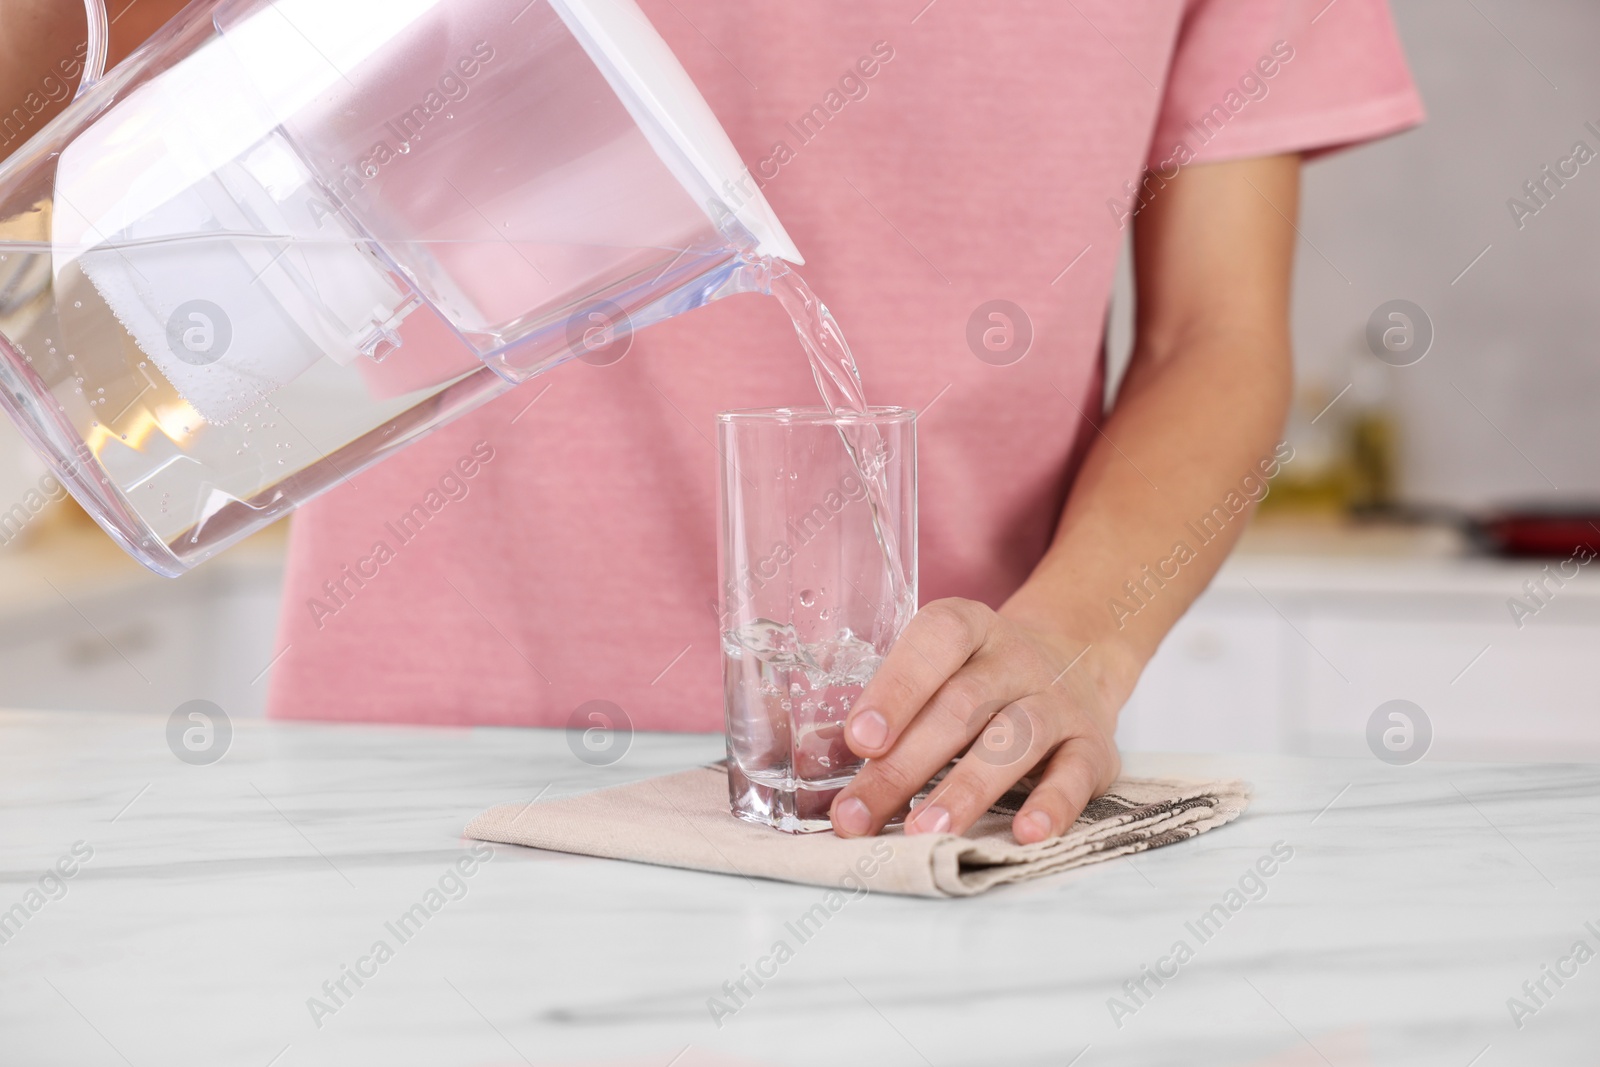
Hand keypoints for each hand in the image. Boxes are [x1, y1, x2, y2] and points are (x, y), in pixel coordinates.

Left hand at [828, 598, 1126, 842]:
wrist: (1078, 663)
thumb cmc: (982, 680)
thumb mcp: (942, 672)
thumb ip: (893, 712)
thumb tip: (823, 769)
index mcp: (970, 629)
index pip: (936, 640)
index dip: (897, 688)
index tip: (860, 740)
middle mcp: (1016, 659)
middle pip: (961, 705)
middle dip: (905, 765)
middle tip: (860, 815)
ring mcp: (1058, 701)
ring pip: (1015, 739)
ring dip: (967, 788)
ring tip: (926, 830)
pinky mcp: (1094, 747)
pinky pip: (1075, 775)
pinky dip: (1051, 805)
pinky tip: (1024, 834)